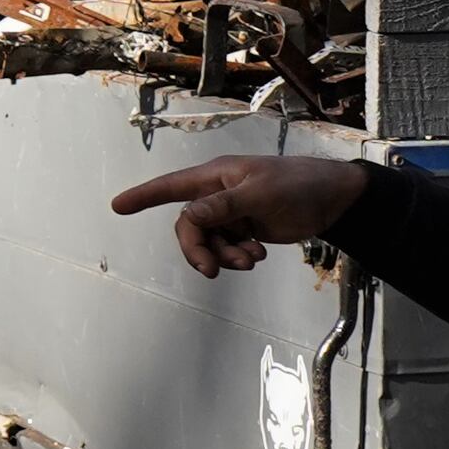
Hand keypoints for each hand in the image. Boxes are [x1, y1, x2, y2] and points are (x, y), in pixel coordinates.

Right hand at [106, 157, 368, 276]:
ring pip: (209, 242)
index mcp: (216, 177)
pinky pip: (227, 248)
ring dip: (225, 256)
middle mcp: (218, 194)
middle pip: (190, 227)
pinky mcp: (245, 229)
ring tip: (252, 261)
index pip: (172, 186)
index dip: (143, 196)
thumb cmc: (296, 185)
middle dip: (199, 250)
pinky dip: (238, 257)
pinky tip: (259, 256)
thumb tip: (187, 218)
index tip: (117, 206)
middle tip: (215, 271)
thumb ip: (221, 207)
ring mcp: (231, 213)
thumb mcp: (258, 195)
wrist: (331, 201)